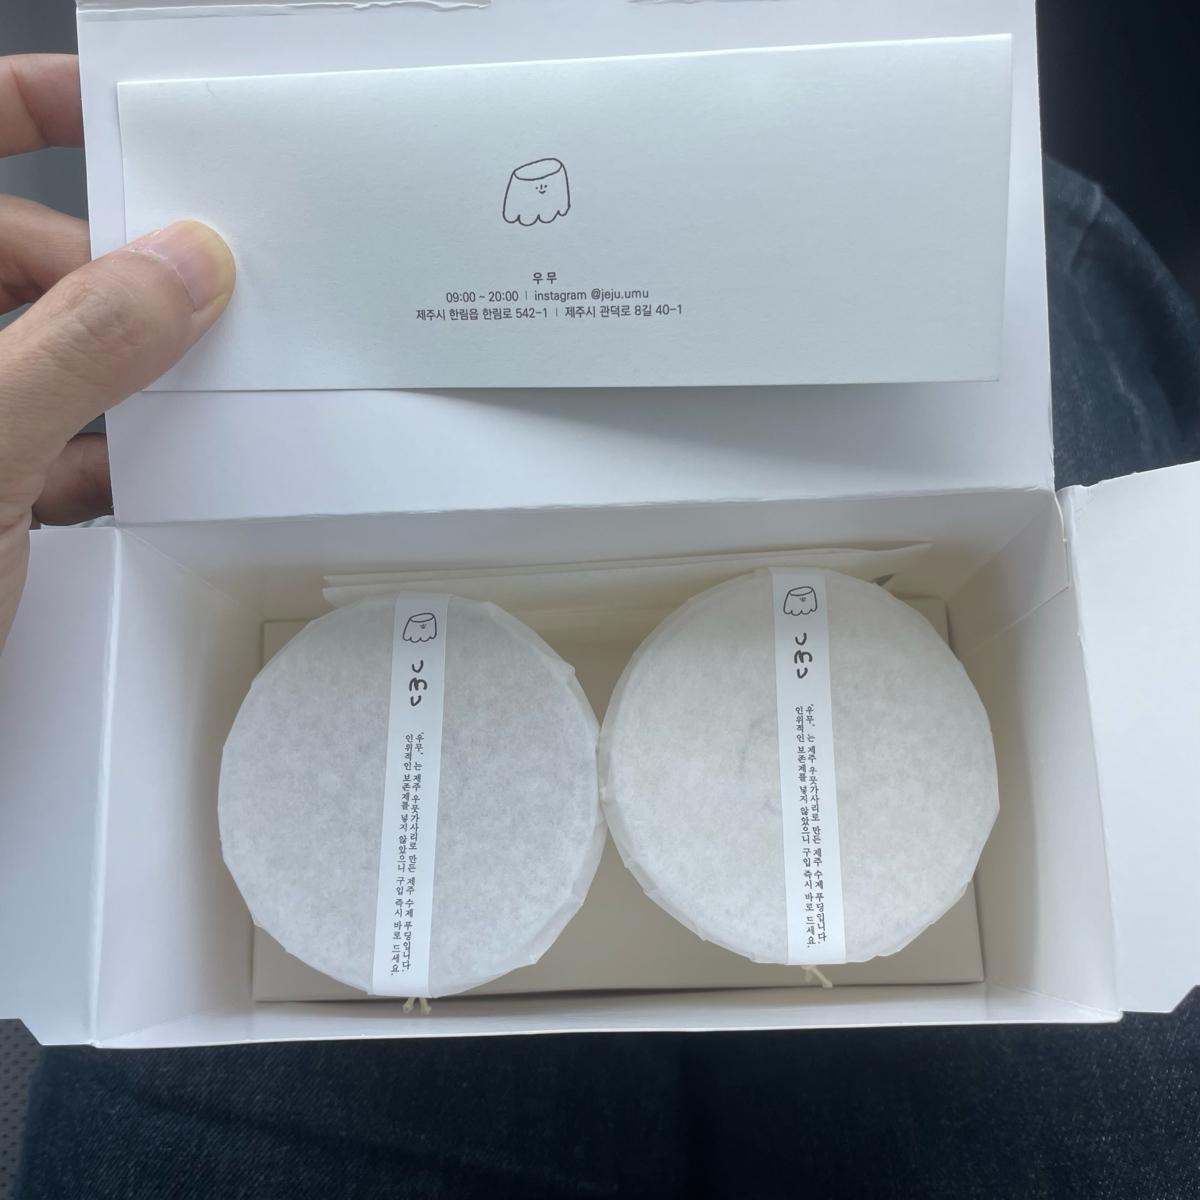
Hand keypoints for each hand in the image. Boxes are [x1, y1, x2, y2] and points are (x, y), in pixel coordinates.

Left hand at [0, 54, 234, 649]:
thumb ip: (78, 344)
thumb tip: (179, 269)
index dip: (28, 105)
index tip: (119, 107)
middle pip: (8, 252)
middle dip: (103, 270)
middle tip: (188, 292)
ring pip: (37, 351)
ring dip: (115, 368)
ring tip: (183, 380)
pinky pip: (42, 436)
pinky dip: (99, 448)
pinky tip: (141, 467)